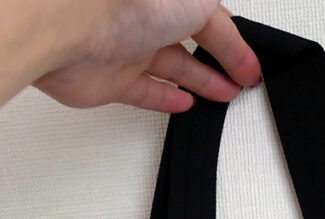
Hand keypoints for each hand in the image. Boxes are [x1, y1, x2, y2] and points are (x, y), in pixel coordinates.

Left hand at [35, 1, 260, 111]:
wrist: (73, 27)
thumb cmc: (128, 3)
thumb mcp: (196, 1)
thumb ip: (217, 22)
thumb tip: (233, 40)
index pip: (210, 19)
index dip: (235, 44)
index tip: (251, 69)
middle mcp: (148, 17)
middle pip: (192, 42)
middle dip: (220, 63)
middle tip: (241, 83)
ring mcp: (129, 49)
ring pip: (173, 67)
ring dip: (201, 82)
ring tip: (224, 96)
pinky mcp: (111, 80)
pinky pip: (145, 91)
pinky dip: (167, 99)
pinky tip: (185, 103)